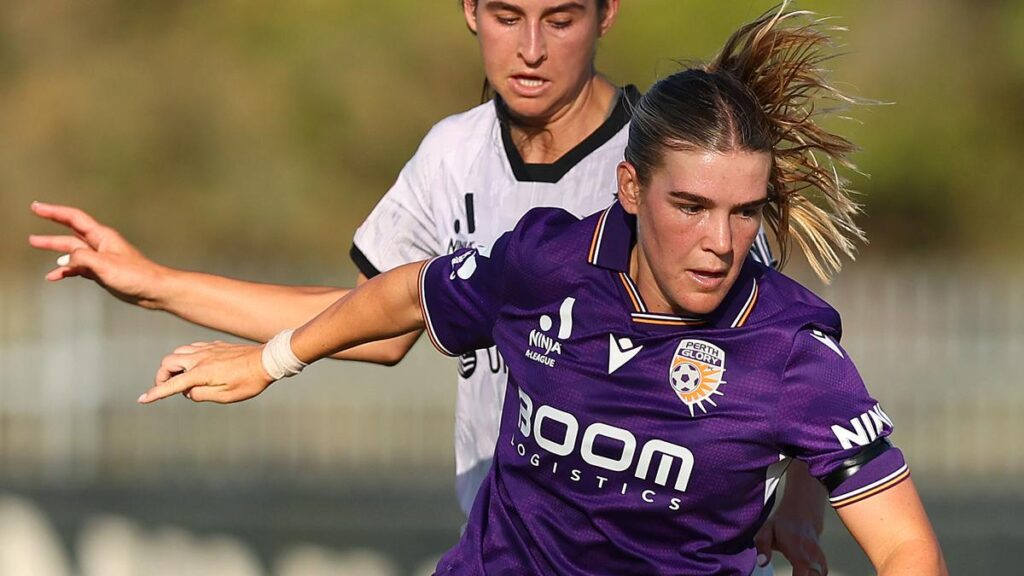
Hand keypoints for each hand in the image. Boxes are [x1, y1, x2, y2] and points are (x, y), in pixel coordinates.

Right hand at [29, 201, 167, 307]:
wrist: (154, 290)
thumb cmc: (135, 275)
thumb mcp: (104, 265)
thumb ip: (81, 258)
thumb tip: (65, 260)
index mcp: (102, 236)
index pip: (73, 218)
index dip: (54, 212)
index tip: (36, 207)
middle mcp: (100, 245)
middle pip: (70, 235)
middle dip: (50, 233)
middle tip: (31, 231)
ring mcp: (100, 259)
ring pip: (73, 252)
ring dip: (55, 251)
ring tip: (36, 245)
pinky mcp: (102, 272)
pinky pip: (79, 268)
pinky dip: (66, 270)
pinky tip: (54, 276)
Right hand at [139, 341, 274, 403]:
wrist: (267, 360)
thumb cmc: (249, 381)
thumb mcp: (226, 396)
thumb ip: (202, 395)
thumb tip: (188, 392)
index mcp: (201, 373)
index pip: (172, 385)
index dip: (156, 394)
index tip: (142, 400)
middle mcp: (200, 358)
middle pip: (168, 362)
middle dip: (162, 376)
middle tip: (167, 388)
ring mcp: (207, 349)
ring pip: (178, 352)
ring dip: (173, 365)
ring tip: (181, 379)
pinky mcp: (214, 345)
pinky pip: (191, 347)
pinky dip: (186, 356)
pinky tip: (194, 366)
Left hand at [754, 512, 827, 575]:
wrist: (803, 512)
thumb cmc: (782, 523)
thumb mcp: (766, 529)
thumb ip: (762, 546)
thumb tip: (762, 563)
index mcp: (797, 550)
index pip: (802, 573)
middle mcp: (812, 556)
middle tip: (791, 572)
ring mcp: (820, 559)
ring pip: (818, 575)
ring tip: (794, 572)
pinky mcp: (823, 563)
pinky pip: (821, 574)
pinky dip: (813, 575)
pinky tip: (801, 574)